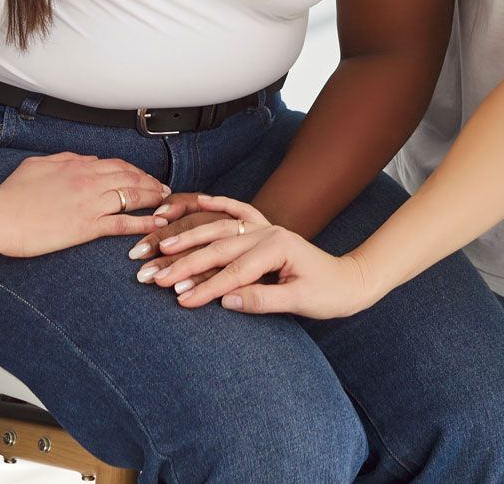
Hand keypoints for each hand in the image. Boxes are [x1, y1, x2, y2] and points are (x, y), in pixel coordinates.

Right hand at [0, 152, 170, 257]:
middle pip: (131, 178)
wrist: (1, 217)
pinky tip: (156, 223)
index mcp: (77, 165)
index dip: (135, 170)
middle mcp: (89, 180)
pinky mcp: (88, 226)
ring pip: (133, 196)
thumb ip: (65, 159)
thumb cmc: (13, 194)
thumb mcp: (38, 164)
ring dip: (153, 198)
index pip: (117, 164)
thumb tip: (86, 159)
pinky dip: (144, 223)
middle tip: (163, 189)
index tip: (144, 176)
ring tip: (166, 203)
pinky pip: (123, 223)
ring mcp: (91, 203)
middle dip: (150, 183)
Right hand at [145, 195, 377, 318]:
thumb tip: (227, 300)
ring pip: (219, 229)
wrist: (349, 280)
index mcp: (277, 247)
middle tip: (154, 277)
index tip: (178, 298)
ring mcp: (265, 227)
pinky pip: (237, 211)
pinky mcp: (264, 229)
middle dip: (184, 262)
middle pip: (218, 248)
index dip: (204, 286)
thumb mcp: (300, 303)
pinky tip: (197, 200)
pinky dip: (216, 204)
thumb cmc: (329, 294)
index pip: (234, 271)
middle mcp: (268, 231)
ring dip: (188, 238)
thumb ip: (263, 300)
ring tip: (159, 247)